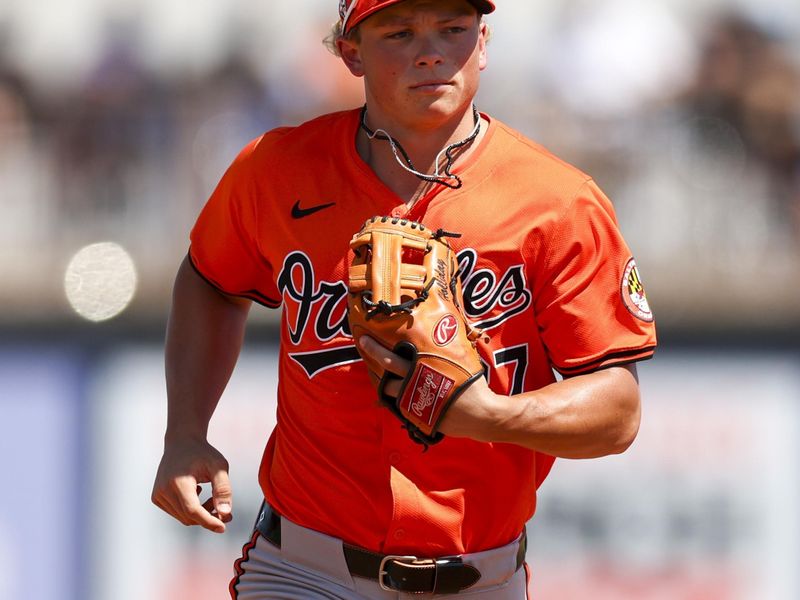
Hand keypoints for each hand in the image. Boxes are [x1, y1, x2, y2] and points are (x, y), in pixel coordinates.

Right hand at [151, 436, 232, 532]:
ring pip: (183, 517)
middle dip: (209, 518)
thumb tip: (225, 513)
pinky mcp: (156, 497)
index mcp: (178, 482)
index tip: (223, 527)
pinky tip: (198, 493)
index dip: (208, 521)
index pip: (193, 510)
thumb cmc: (202, 453)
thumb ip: (223, 489)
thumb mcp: (219, 466)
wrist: (182, 442)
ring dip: (201, 514)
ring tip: (213, 498)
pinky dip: (191, 510)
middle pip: (189, 517)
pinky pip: (177, 512)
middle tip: (226, 512)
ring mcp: (158, 494)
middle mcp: (164, 490)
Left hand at [357, 336, 501, 441]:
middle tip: (363, 342)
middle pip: (386, 368)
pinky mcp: (415, 415)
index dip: (375, 347)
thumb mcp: (460, 360)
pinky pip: (398, 405)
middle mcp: (413, 382)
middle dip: (373, 353)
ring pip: (389, 389)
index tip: (363, 337)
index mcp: (423, 367)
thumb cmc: (472, 384)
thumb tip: (445, 327)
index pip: (392, 356)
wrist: (478, 414)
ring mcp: (412, 400)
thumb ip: (446, 346)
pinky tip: (393, 394)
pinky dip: (394, 398)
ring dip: (383, 381)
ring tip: (379, 372)